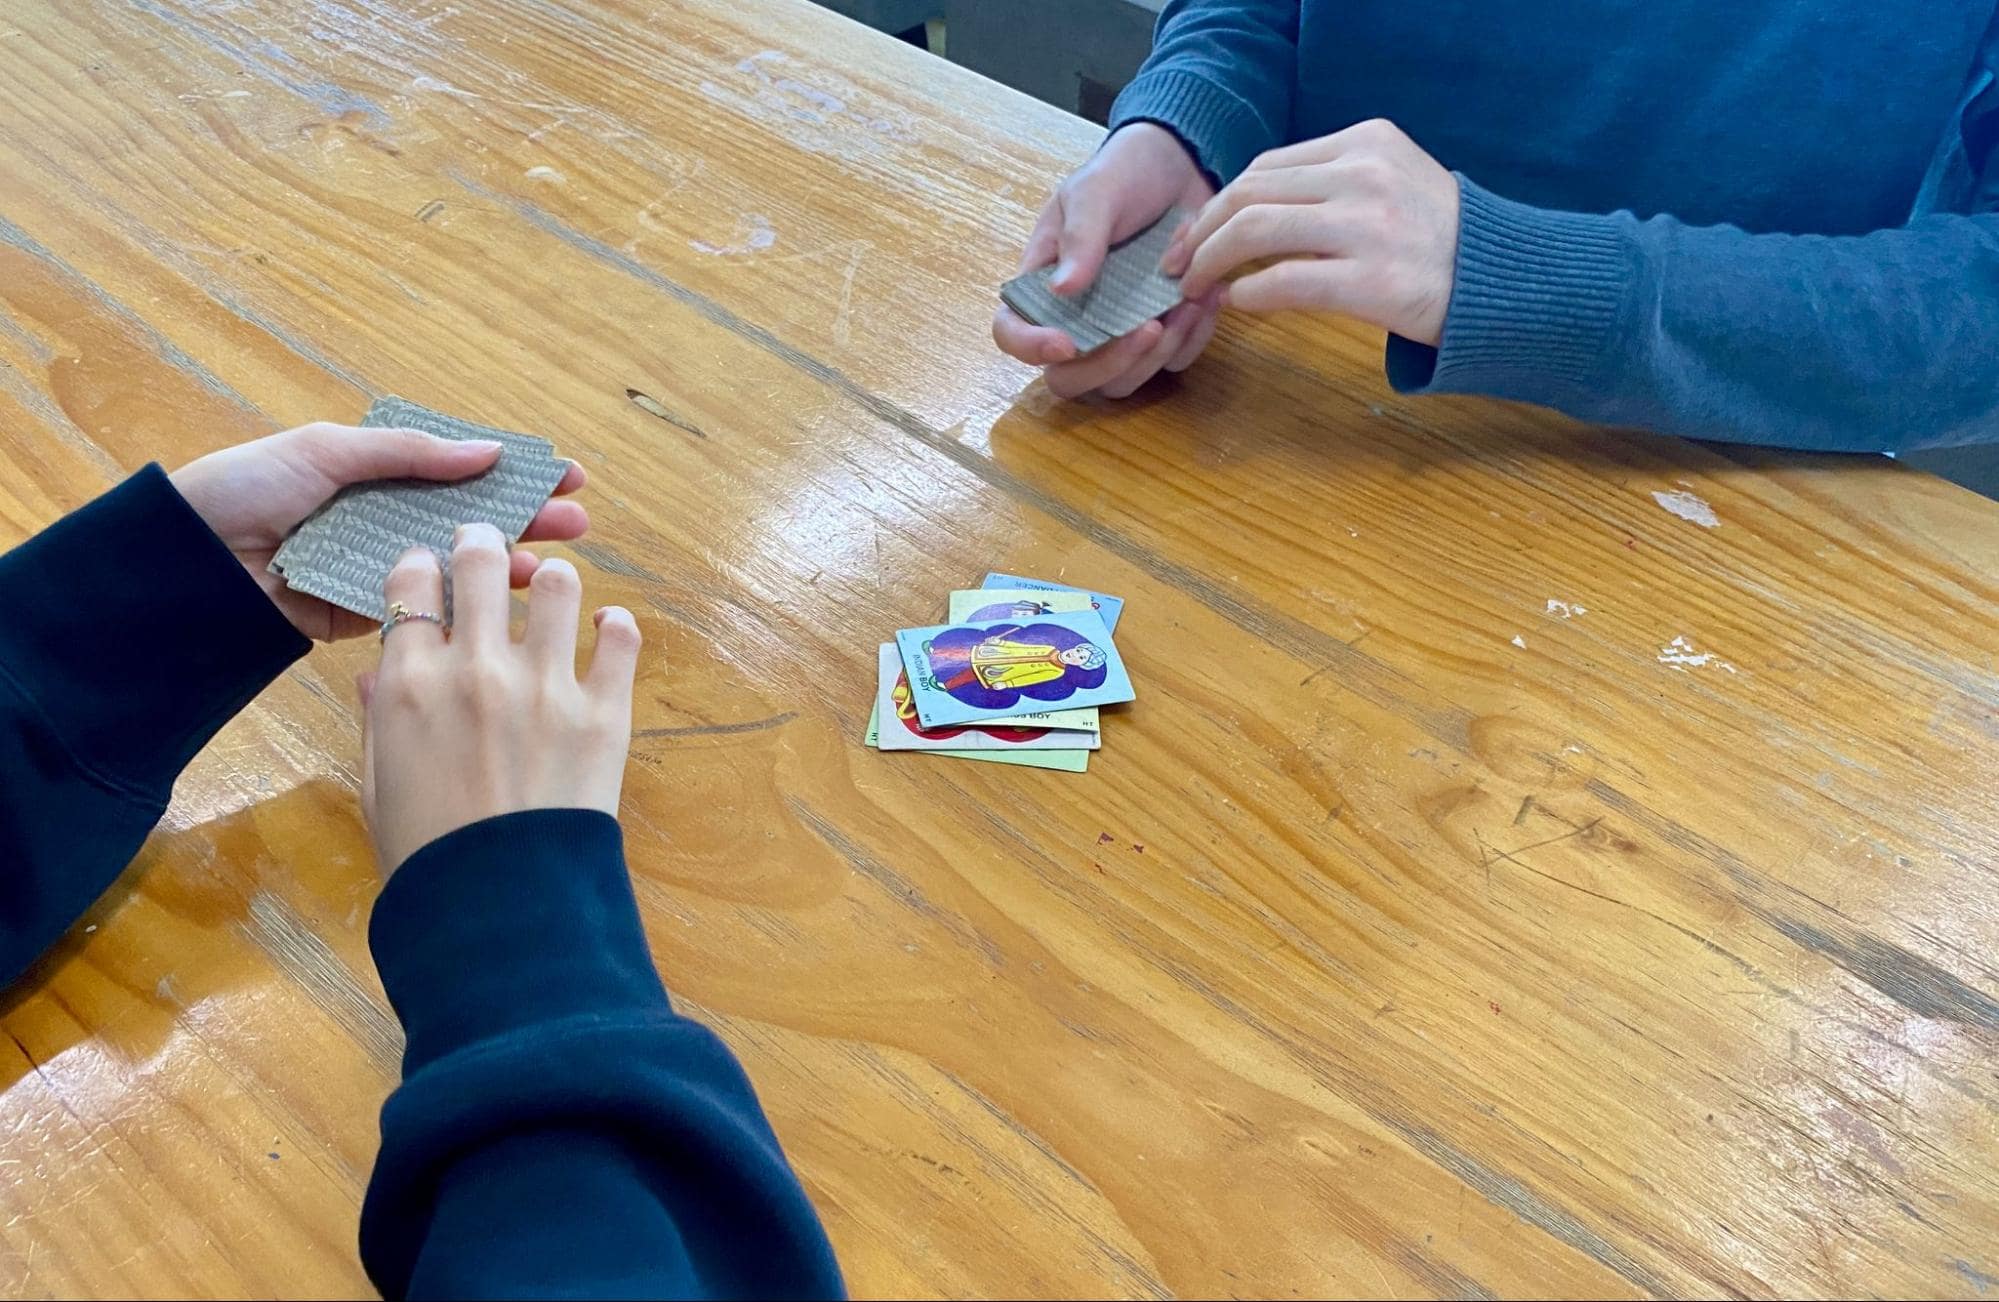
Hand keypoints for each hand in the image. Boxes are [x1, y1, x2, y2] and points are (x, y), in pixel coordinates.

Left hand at [170, 422, 588, 641]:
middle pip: (468, 518)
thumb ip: (408, 453)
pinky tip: (505, 604)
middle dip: (526, 519)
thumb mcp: (327, 451)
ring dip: (506, 565)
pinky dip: (465, 606)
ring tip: (551, 567)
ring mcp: (375, 569)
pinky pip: (423, 609)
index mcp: (372, 472)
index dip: (512, 471)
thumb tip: (488, 450)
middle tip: (577, 524)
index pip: (457, 468)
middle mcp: (380, 519)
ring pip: (456, 566)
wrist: (182, 562)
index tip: (565, 475)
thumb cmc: (243, 489)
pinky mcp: (362, 616)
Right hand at [359, 525, 640, 872]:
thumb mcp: (378, 786)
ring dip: (555, 581)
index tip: (432, 569)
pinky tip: (607, 630)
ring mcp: (546, 686)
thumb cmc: (430, 854)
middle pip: (482, 563)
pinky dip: (616, 626)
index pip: (412, 584)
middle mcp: (477, 669)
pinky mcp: (603, 712)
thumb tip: (378, 675)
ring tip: (555, 591)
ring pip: (560, 586)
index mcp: (410, 684)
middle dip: (483, 544)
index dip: (421, 567)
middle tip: (489, 546)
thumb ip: (379, 721)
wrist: (502, 907)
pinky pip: (621, 638)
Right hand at [993, 122, 1219, 398]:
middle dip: (1106, 366)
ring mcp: (1119, 332)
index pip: (1012, 332)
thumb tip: (1062, 288)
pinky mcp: (1162, 334)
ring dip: (1156, 356)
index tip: (1065, 343)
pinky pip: (1172, 363)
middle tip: (1147, 329)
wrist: (1180, 165)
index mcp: (1041, 285)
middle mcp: (1076, 319)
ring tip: (1187, 305)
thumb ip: (1080, 237)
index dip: (1029, 348)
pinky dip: (1191, 340)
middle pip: (1068, 379)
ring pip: (1122, 382)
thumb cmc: (1122, 175)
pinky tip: (1204, 300)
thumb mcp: (1094, 193)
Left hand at [1165, 119, 1460, 346]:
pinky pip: (1283, 282)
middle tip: (1178, 262)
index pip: (1267, 165)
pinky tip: (1236, 304)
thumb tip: (1257, 209)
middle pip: (1250, 192)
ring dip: (1210, 260)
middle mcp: (1363, 174)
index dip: (1220, 201)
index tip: (1196, 231)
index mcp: (1366, 142)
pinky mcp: (1370, 280)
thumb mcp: (1395, 182)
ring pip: (1255, 230)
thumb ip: (1335, 183)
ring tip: (1193, 286)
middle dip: (1200, 229)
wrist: (1505, 282)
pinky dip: (1247, 294)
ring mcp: (1367, 226)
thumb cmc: (1444, 241)